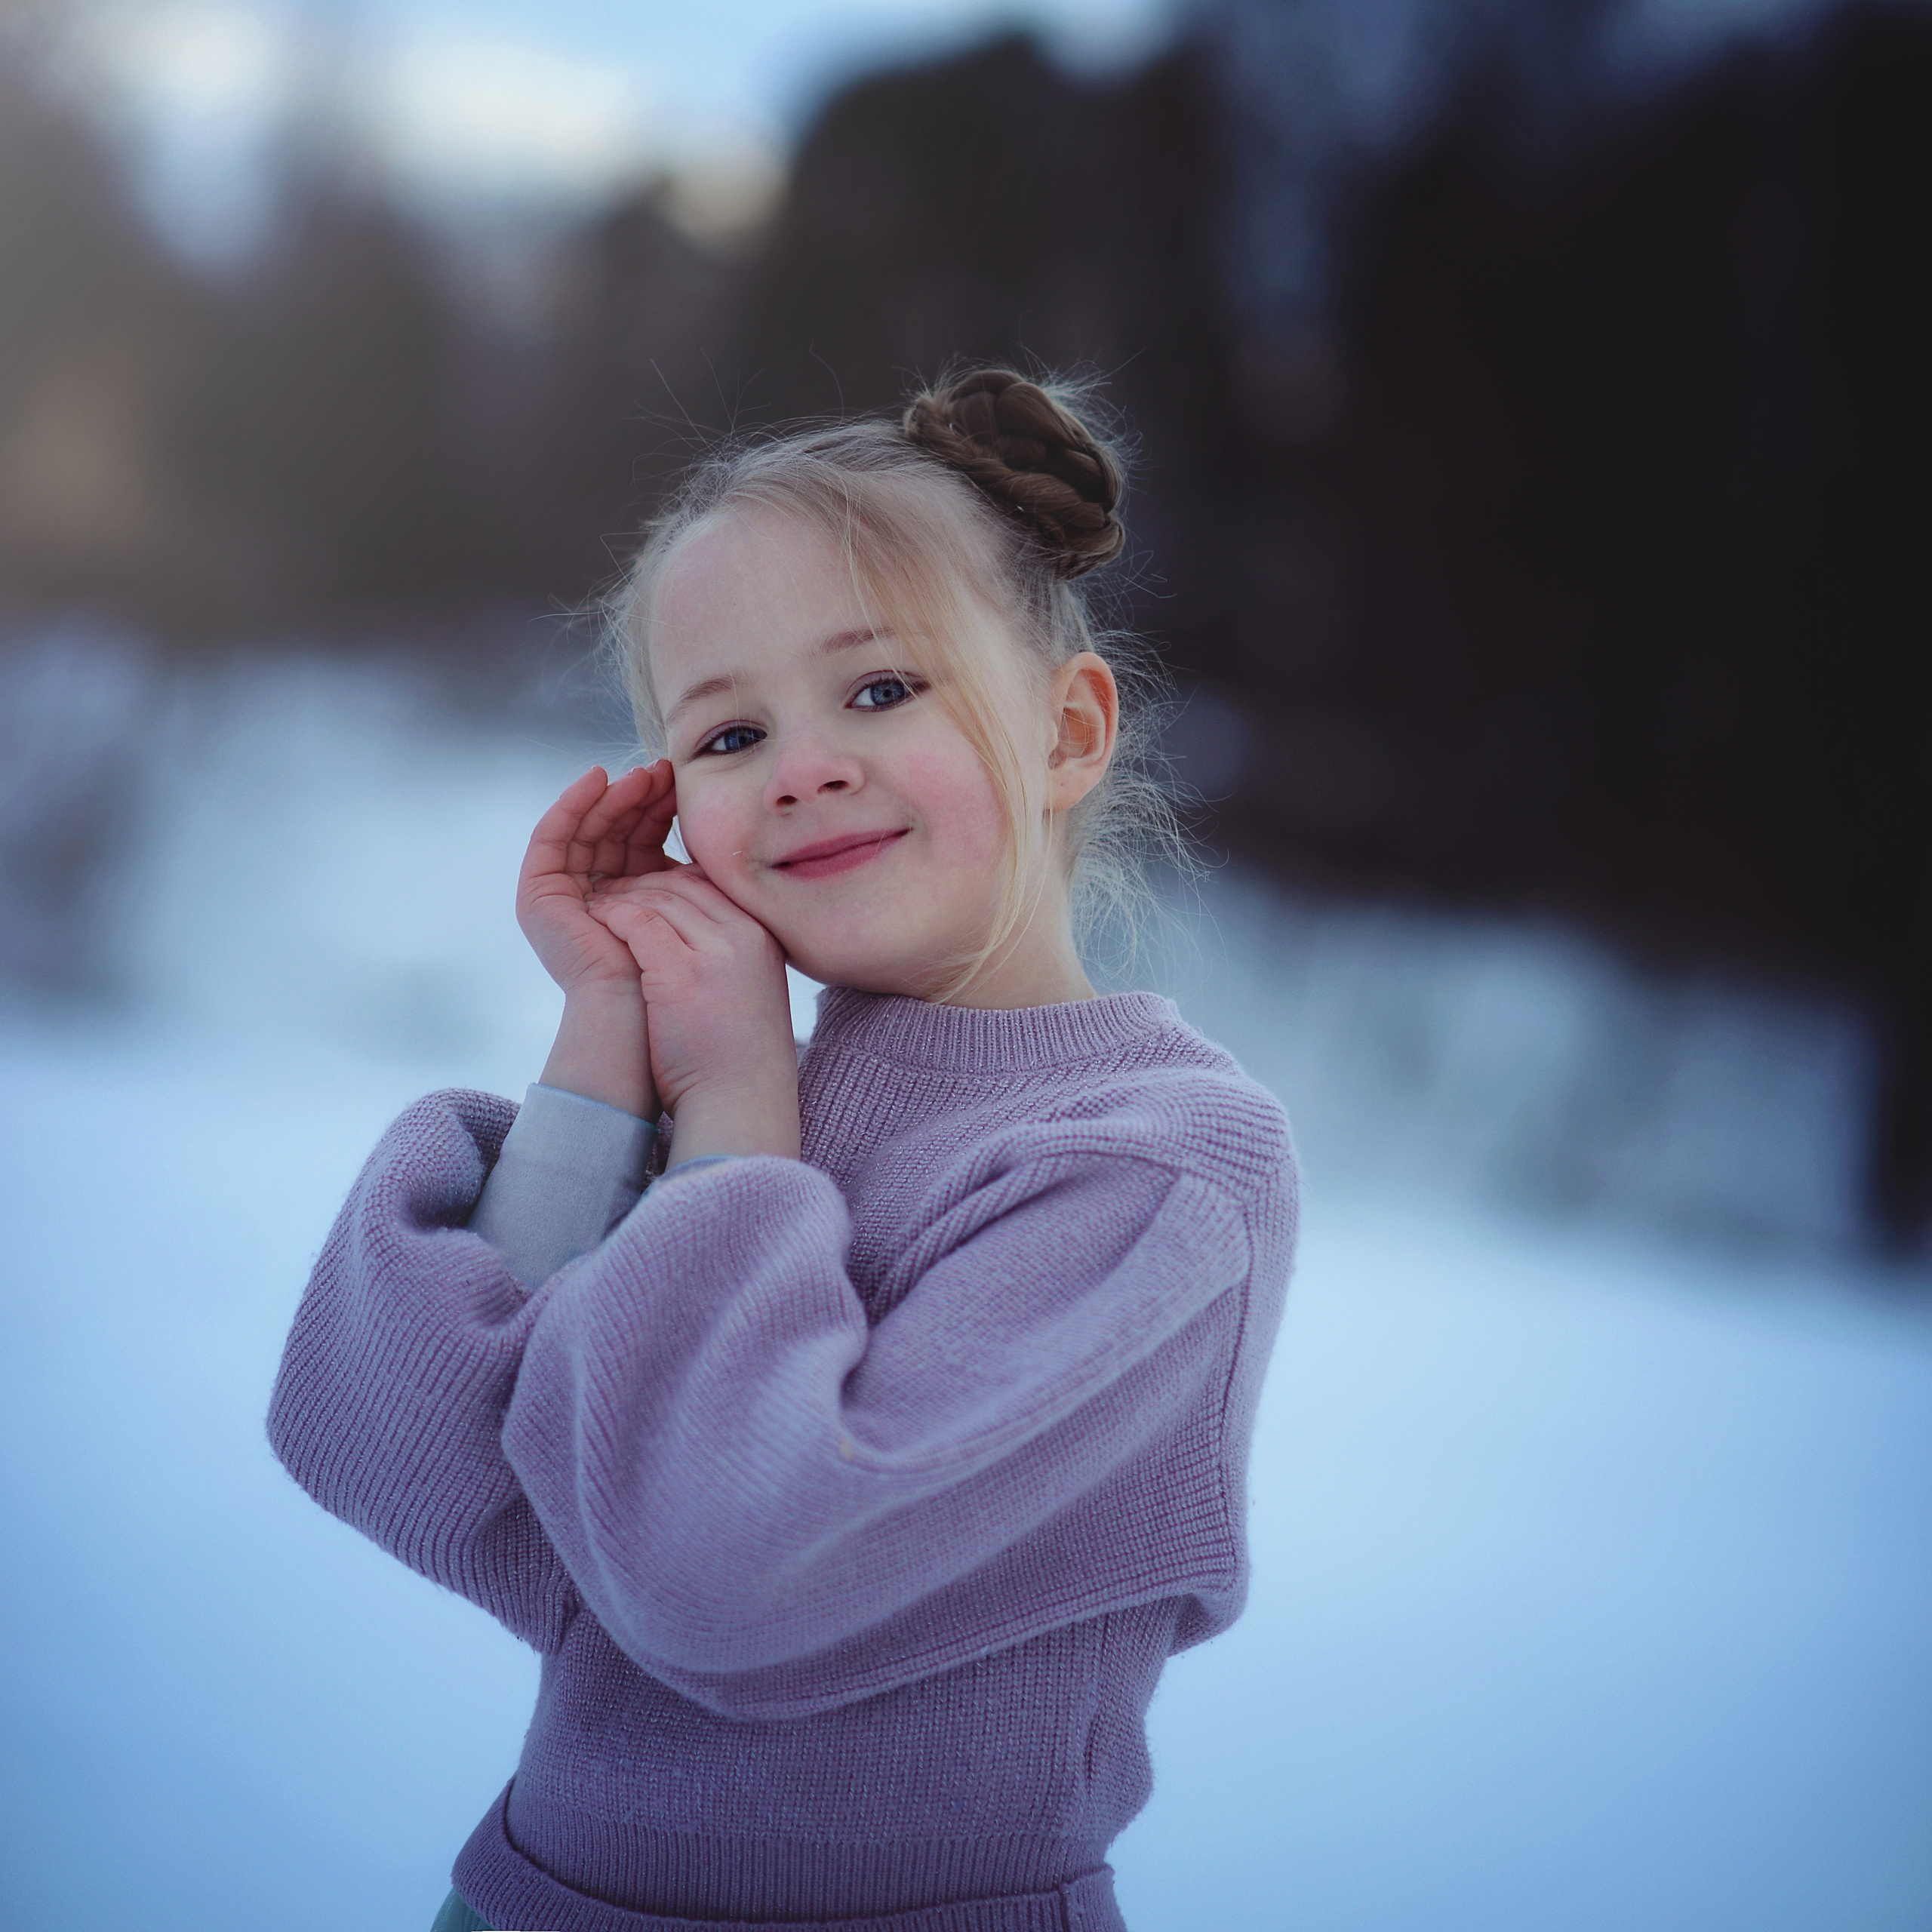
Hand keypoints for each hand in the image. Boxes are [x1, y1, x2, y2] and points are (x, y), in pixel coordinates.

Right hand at [517, 762, 676, 997]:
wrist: (642, 1006)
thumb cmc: (674, 966)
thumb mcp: (687, 903)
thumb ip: (688, 868)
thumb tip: (711, 827)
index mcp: (630, 897)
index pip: (641, 840)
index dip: (658, 808)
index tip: (682, 780)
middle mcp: (593, 893)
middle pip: (611, 830)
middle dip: (636, 796)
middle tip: (663, 769)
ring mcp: (562, 894)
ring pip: (585, 827)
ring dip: (611, 795)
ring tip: (639, 773)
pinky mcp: (537, 894)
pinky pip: (551, 836)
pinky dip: (571, 803)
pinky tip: (597, 778)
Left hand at [585, 865, 799, 1161]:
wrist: (742, 1103)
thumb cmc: (738, 1058)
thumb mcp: (747, 992)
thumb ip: (728, 956)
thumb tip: (691, 937)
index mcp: (763, 937)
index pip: (712, 886)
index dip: (671, 881)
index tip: (643, 889)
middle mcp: (745, 936)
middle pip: (685, 885)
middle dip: (642, 882)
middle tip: (609, 890)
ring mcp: (717, 952)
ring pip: (659, 898)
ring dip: (622, 897)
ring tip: (595, 904)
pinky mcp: (681, 973)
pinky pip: (638, 923)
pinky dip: (612, 916)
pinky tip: (593, 920)